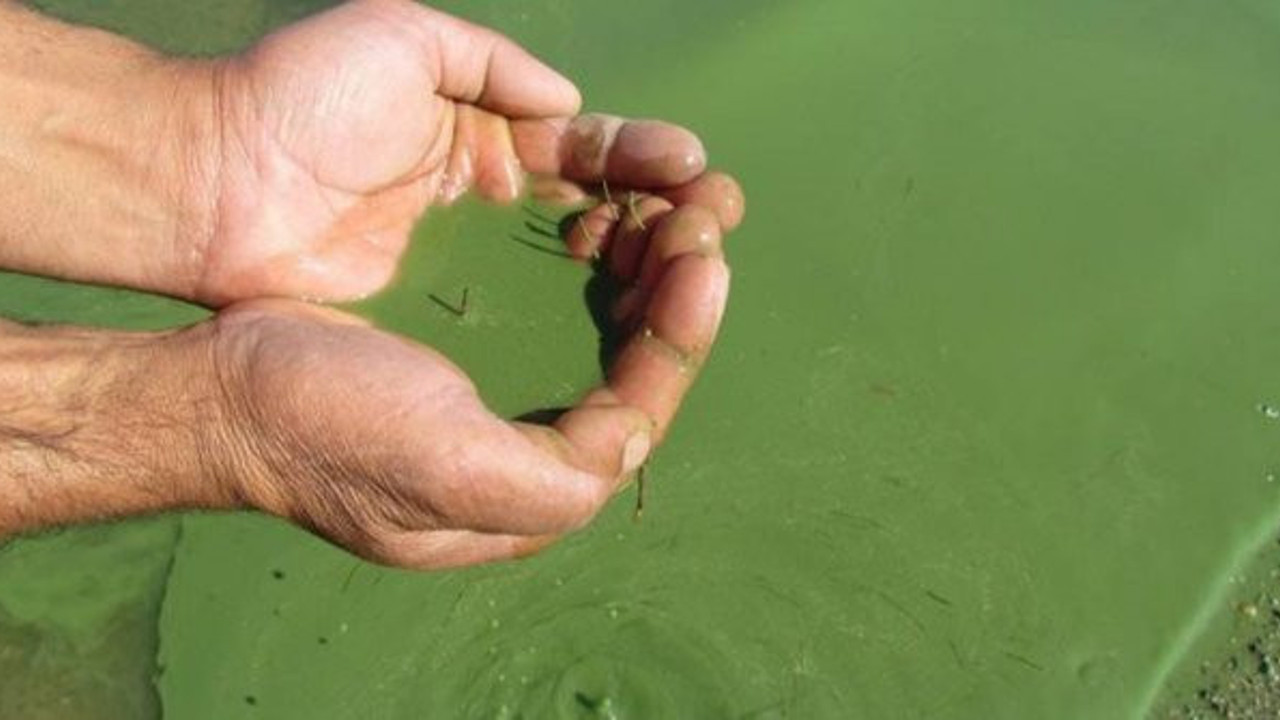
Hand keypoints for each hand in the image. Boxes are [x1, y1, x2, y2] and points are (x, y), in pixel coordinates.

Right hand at [0, 192, 736, 569]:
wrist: (220, 389)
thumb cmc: (325, 428)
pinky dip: (588, 263)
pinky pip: (553, 308)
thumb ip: (554, 478)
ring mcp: (494, 403)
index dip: (677, 343)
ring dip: (638, 272)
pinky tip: (599, 221)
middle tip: (700, 217)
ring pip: (595, 336)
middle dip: (671, 296)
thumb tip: (631, 440)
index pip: (634, 421)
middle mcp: (522, 455)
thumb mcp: (446, 473)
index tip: (703, 263)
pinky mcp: (466, 355)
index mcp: (527, 497)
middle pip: (625, 375)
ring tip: (664, 208)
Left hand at [193, 0, 721, 303]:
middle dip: (659, 207)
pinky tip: (626, 305)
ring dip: (638, 255)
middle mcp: (485, 192)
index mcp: (479, 127)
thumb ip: (492, 65)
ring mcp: (468, 252)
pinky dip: (583, 304)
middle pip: (595, 203)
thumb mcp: (401, 39)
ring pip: (575, 256)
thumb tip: (568, 104)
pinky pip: (529, 304)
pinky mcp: (444, 303)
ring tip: (690, 259)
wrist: (212, 182)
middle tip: (711, 220)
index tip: (692, 169)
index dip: (640, 155)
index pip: (582, 144)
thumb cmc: (299, 98)